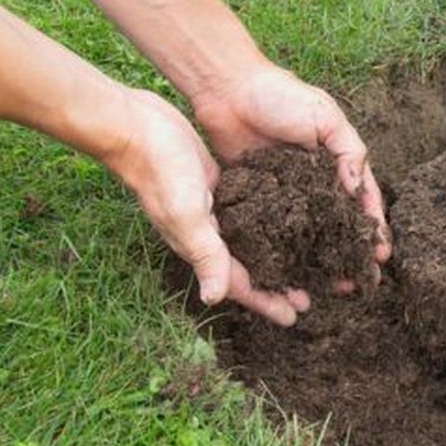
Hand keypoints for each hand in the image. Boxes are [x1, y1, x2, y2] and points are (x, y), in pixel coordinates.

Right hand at [106, 89, 306, 325]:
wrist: (136, 127)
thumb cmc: (160, 171)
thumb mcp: (186, 215)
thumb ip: (204, 254)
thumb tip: (214, 300)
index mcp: (199, 246)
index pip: (239, 284)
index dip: (266, 302)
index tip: (294, 318)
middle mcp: (206, 234)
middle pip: (248, 268)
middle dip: (276, 285)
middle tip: (309, 297)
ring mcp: (212, 211)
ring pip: (248, 243)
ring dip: (274, 256)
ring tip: (301, 264)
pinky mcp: (217, 188)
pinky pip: (246, 215)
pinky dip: (266, 224)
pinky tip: (285, 222)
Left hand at [191, 64, 391, 267]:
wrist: (227, 88)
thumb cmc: (280, 95)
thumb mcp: (325, 117)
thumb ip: (347, 151)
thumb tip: (358, 189)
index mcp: (337, 161)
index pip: (362, 200)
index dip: (374, 228)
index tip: (381, 255)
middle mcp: (315, 182)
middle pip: (337, 225)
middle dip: (349, 253)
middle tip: (358, 282)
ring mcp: (286, 193)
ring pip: (307, 233)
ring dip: (319, 259)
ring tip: (328, 285)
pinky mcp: (257, 198)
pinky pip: (272, 229)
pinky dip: (282, 250)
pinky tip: (288, 271)